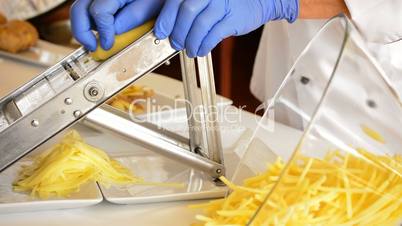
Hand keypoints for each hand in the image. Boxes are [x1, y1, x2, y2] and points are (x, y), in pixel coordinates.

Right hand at [70, 0, 163, 50]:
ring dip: (85, 29)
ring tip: (97, 43)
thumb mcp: (151, 6)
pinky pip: (88, 12)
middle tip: (93, 47)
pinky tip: (102, 34)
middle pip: (79, 10)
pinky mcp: (101, 2)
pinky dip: (92, 24)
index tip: (108, 45)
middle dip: (82, 32)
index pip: (99, 12)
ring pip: (80, 11)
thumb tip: (115, 33)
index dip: (103, 32)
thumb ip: (133, 17)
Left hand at [154, 0, 298, 56]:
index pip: (175, 1)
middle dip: (177, 32)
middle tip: (175, 43)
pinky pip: (213, 36)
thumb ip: (186, 9)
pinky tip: (201, 50)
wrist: (258, 1)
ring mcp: (222, 4)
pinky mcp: (233, 18)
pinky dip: (204, 46)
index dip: (165, 18)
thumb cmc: (226, 2)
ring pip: (199, 26)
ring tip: (190, 49)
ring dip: (191, 42)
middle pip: (186, 12)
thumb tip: (165, 27)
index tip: (160, 32)